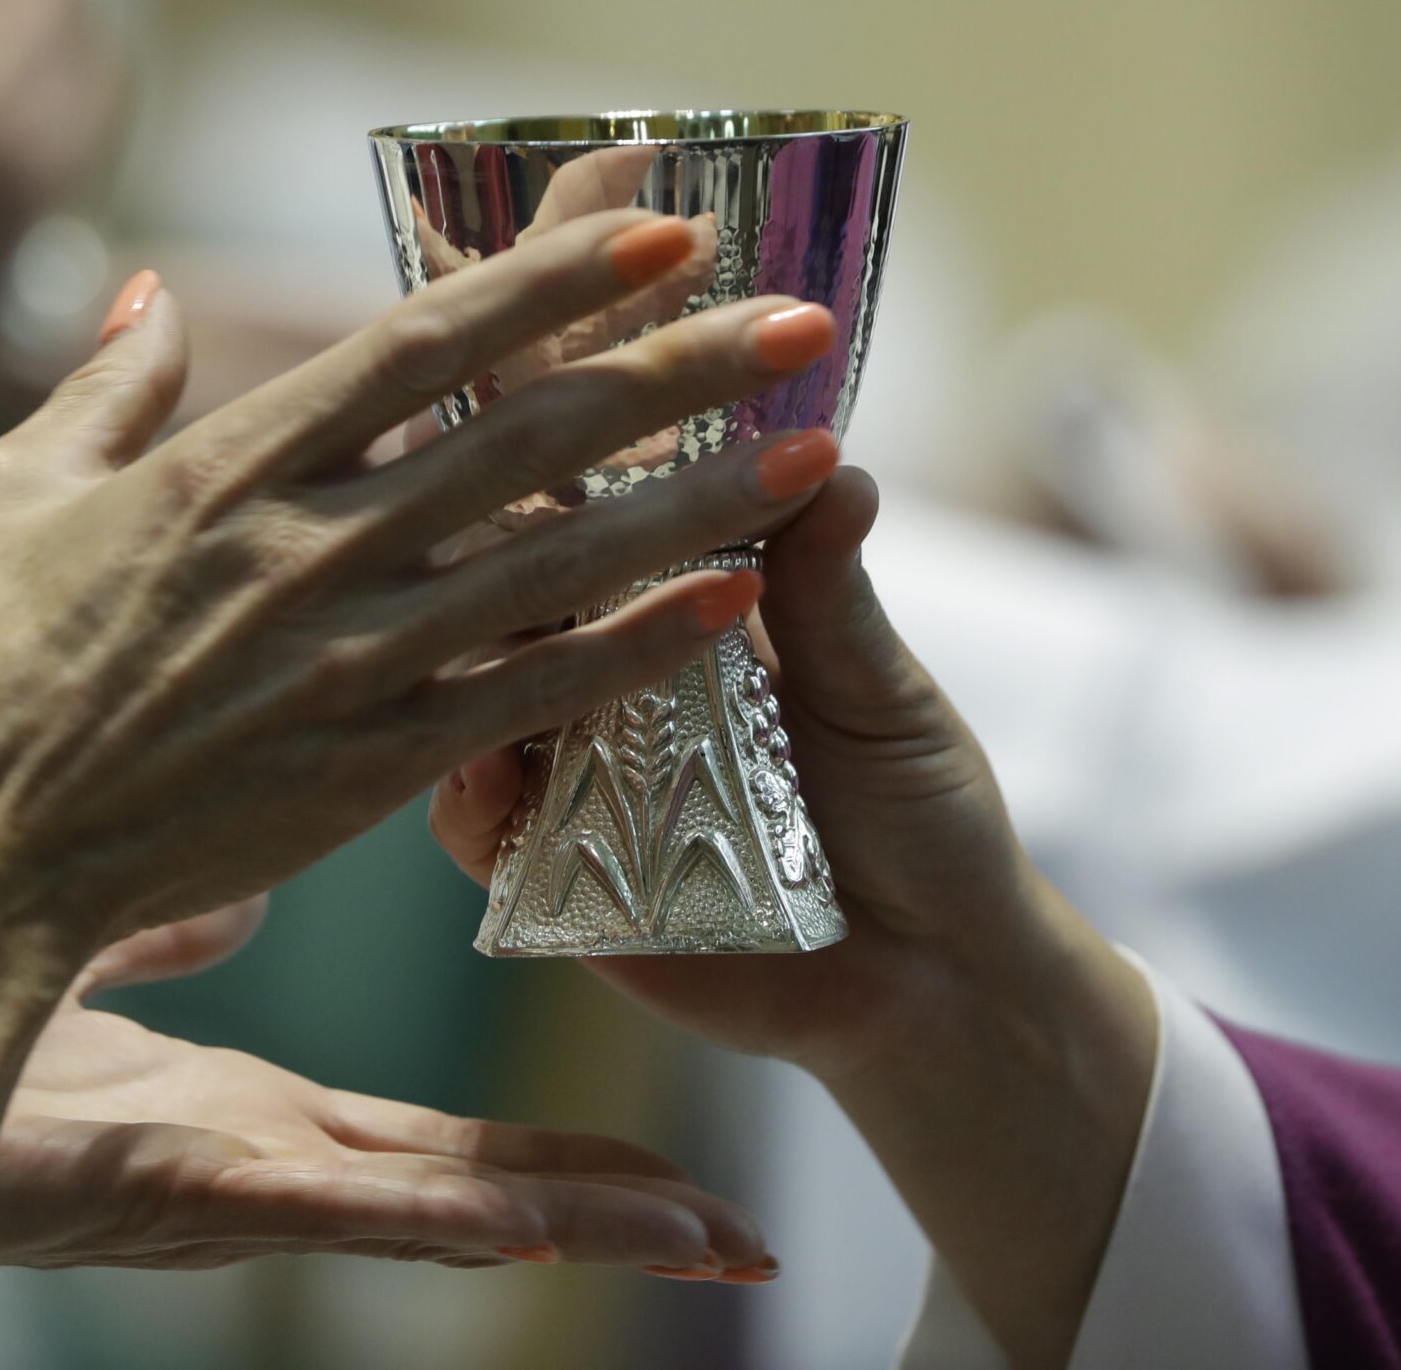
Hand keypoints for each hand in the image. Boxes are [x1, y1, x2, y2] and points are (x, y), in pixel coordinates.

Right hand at [0, 204, 848, 958]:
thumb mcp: (7, 495)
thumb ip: (102, 391)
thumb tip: (153, 294)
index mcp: (228, 467)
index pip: (423, 343)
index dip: (552, 279)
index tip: (662, 226)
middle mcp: (310, 549)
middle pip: (528, 437)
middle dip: (677, 367)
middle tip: (803, 318)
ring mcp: (353, 659)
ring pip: (561, 560)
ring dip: (698, 499)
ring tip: (818, 447)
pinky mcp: (378, 765)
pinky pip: (535, 694)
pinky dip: (638, 646)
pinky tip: (737, 600)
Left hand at [0, 911, 772, 1275]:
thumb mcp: (106, 964)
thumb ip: (178, 927)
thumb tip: (238, 891)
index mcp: (265, 1117)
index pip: (447, 1141)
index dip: (557, 1156)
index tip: (666, 1166)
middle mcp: (277, 1164)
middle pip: (479, 1189)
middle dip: (611, 1212)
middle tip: (740, 1237)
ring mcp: (243, 1187)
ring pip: (441, 1215)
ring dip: (572, 1229)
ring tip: (702, 1242)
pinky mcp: (189, 1187)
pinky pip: (335, 1206)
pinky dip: (442, 1219)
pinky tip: (532, 1227)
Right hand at [432, 469, 1156, 1352]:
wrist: (936, 980)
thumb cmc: (923, 813)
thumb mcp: (885, 697)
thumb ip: (837, 597)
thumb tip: (841, 470)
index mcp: (692, 615)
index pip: (609, 525)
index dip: (575, 478)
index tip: (550, 420)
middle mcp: (619, 684)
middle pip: (519, 603)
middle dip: (493, 564)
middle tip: (481, 530)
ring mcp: (578, 776)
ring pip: (474, 704)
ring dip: (463, 669)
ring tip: (475, 642)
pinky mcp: (555, 874)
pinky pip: (476, 826)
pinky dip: (463, 792)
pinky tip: (482, 766)